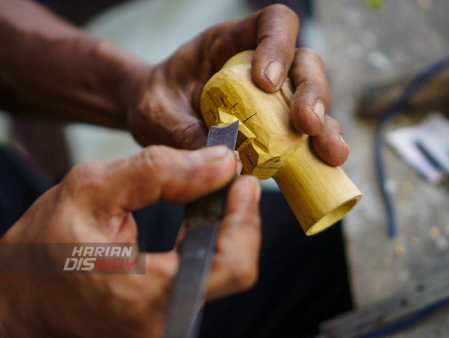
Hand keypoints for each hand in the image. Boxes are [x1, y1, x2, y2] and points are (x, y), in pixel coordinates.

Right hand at [0, 146, 260, 336]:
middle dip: (237, 218)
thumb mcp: (90, 190)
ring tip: (210, 190)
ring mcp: (164, 326)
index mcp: (146, 296)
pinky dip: (204, 244)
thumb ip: (160, 171)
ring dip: (222, 228)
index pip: (231, 265)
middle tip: (227, 179)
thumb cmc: (40, 248)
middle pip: (233, 269)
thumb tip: (220, 162)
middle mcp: (163, 323)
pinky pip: (200, 279)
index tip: (240, 180)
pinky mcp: (162, 319)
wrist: (16, 303)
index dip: (246, 218)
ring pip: (220, 273)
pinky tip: (195, 216)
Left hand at [128, 4, 347, 165]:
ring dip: (325, 125)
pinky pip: (302, 134)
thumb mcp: (160, 115)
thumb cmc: (157, 104)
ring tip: (329, 153)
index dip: (278, 45)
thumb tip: (229, 164)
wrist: (155, 119)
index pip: (271, 25)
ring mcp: (271, 97)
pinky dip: (314, 149)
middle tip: (307, 124)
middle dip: (312, 92)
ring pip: (312, 99)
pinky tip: (323, 164)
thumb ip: (186, 135)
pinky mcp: (274, 127)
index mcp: (229, 45)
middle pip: (303, 63)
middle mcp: (259, 66)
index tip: (266, 82)